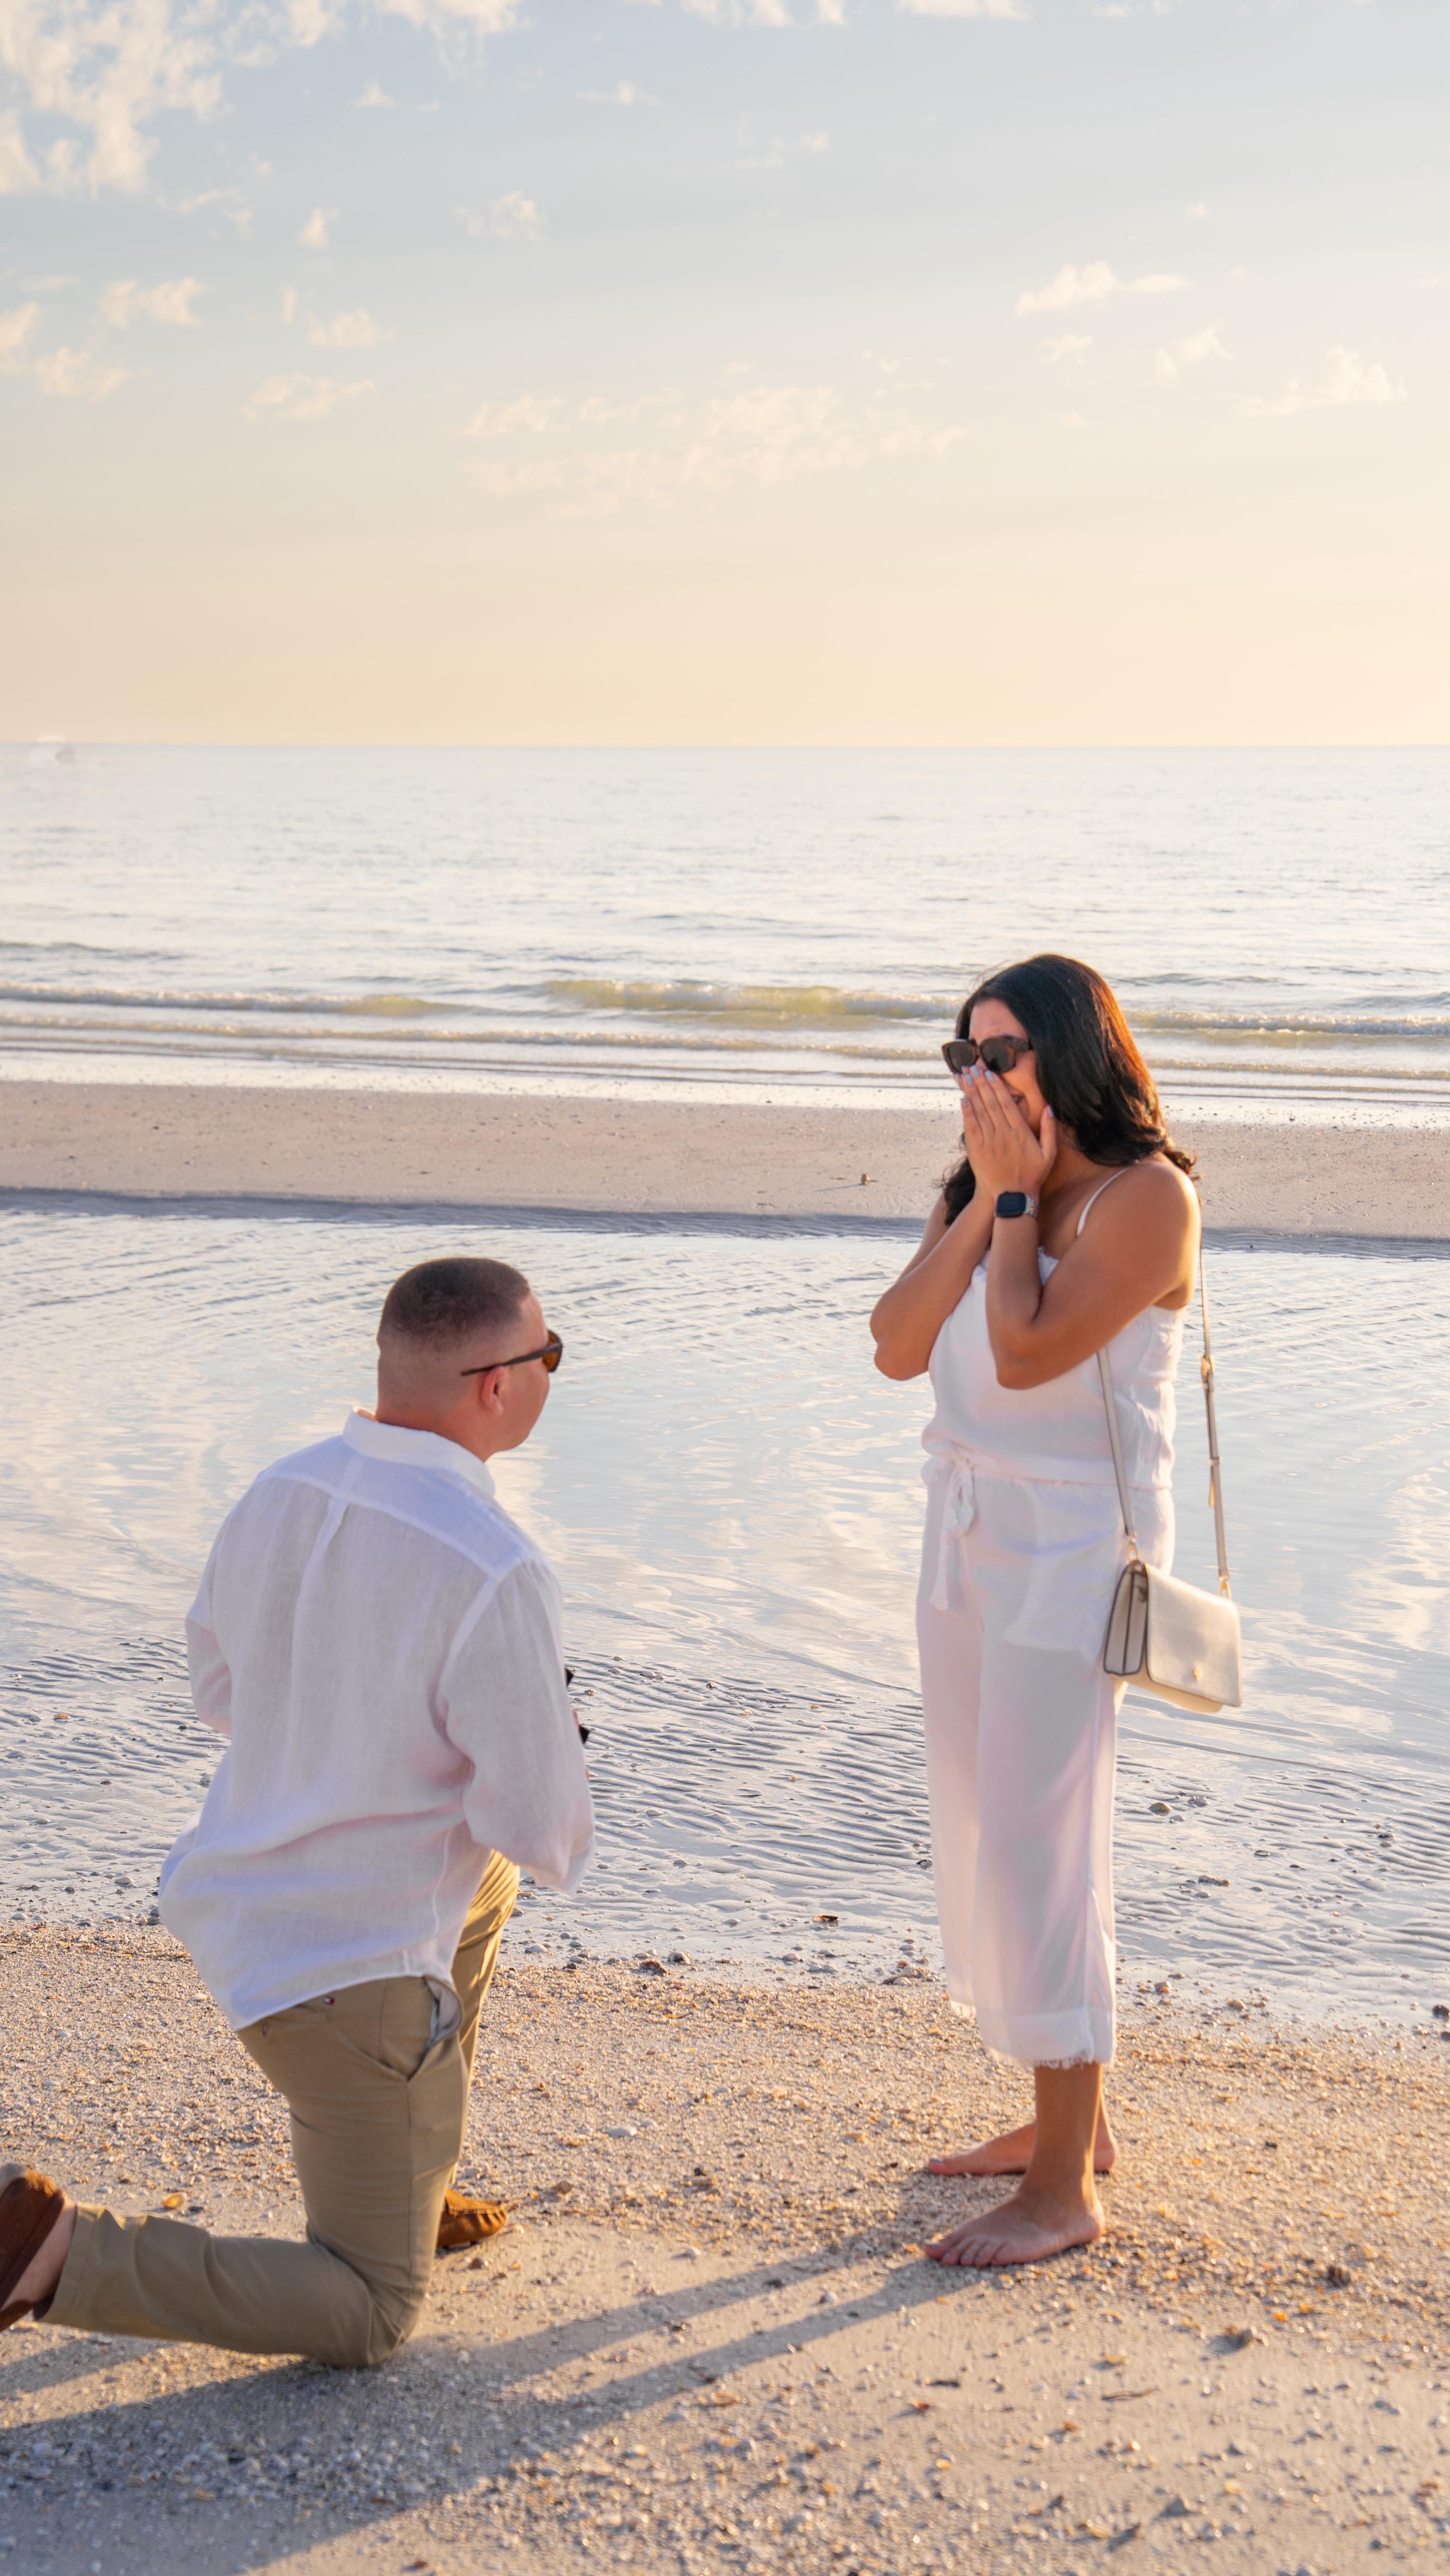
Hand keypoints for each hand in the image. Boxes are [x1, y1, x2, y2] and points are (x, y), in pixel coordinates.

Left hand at [957, 1069, 1057, 1200]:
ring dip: (971, 1091)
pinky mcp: (977, 1150)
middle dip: (981, 1082)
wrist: (1012, 1197)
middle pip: (990, 1102)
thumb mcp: (1049, 1154)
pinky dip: (966, 1112)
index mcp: (1020, 1132)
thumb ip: (1050, 1130)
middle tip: (973, 1065)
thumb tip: (1050, 1107)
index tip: (990, 1071)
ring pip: (978, 1111)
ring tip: (964, 1075)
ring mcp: (989, 1141)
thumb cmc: (1032, 1174)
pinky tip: (962, 1099)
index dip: (997, 1085)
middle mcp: (1003, 1134)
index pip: (1006, 1103)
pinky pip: (971, 1127)